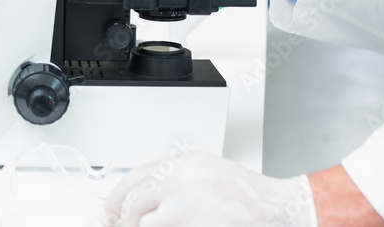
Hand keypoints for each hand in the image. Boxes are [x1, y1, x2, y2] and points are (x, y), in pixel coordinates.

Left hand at [103, 150, 316, 226]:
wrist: (274, 203)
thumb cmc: (241, 191)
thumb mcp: (203, 171)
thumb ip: (173, 179)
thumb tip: (141, 196)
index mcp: (184, 162)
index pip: (136, 176)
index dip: (117, 196)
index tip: (109, 211)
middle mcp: (184, 178)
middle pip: (136, 198)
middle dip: (120, 217)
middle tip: (114, 226)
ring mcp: (191, 202)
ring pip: (145, 219)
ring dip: (134, 226)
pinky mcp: (199, 220)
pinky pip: (164, 226)